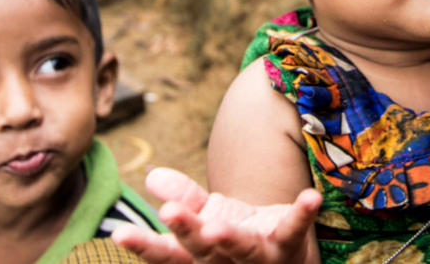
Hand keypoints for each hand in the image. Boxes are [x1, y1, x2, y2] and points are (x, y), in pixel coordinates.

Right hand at [111, 168, 321, 263]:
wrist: (284, 259)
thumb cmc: (235, 239)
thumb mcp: (206, 217)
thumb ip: (184, 199)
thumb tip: (153, 175)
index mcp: (198, 257)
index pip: (166, 254)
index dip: (143, 245)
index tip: (119, 234)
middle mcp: (225, 263)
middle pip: (202, 249)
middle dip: (187, 231)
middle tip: (168, 213)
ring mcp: (258, 257)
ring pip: (242, 248)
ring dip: (229, 238)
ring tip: (217, 225)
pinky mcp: (288, 244)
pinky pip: (294, 229)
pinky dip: (302, 213)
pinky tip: (310, 197)